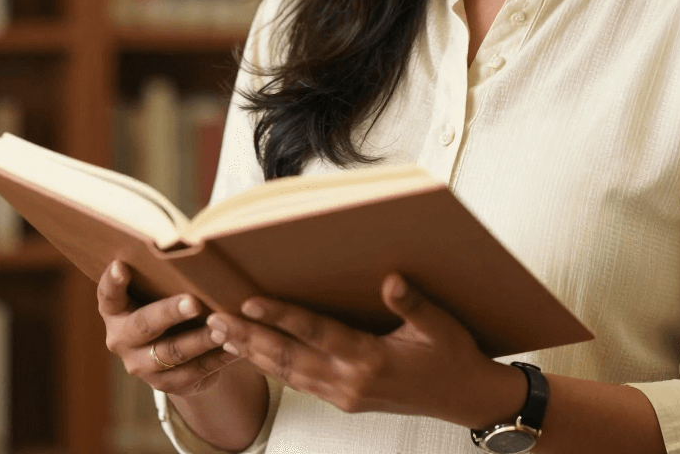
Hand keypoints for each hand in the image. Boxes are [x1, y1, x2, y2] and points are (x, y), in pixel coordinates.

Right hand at [98, 261, 239, 395]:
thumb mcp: (160, 290)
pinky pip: (193, 373)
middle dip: (170, 313)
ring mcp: (141, 365)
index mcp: (116, 311)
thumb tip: (197, 247)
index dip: (113, 281)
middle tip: (193, 302)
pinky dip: (216, 359)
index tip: (121, 264)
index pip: (108, 295)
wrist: (175, 351)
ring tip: (223, 328)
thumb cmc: (168, 301)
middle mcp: (121, 339)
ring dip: (200, 340)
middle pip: (144, 325)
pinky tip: (235, 347)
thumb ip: (165, 276)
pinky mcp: (164, 384)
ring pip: (171, 352)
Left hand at [205, 273, 524, 425]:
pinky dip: (273, 369)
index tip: (249, 300)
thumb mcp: (440, 325)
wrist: (466, 398)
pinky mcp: (346, 400)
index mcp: (370, 360)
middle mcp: (350, 382)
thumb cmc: (453, 356)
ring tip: (221, 335)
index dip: (280, 315)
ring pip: (288, 374)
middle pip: (288, 358)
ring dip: (252, 354)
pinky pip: (301, 383)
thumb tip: (391, 280)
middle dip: (248, 337)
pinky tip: (255, 356)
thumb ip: (412, 304)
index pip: (315, 333)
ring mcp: (345, 395)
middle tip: (213, 319)